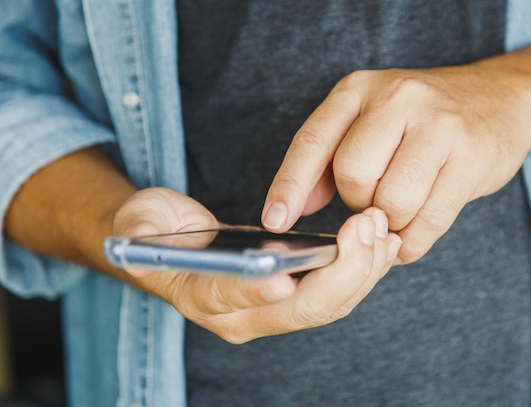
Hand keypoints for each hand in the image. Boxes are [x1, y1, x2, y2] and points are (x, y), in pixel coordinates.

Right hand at [113, 188, 400, 342]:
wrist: (169, 246)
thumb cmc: (152, 231)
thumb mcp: (138, 222)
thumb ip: (139, 229)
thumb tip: (145, 234)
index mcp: (201, 297)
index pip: (232, 299)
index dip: (258, 290)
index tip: (287, 272)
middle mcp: (240, 316)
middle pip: (301, 308)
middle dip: (341, 271)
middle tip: (366, 226)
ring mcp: (269, 311)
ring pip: (327, 306)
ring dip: (362, 270)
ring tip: (384, 231)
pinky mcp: (291, 297)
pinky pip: (335, 295)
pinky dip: (362, 272)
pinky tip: (383, 245)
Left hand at [263, 65, 530, 262]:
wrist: (500, 99)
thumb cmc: (421, 120)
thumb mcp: (367, 121)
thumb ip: (326, 162)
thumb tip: (290, 210)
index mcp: (359, 90)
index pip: (312, 140)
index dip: (289, 186)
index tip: (275, 222)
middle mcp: (398, 98)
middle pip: (353, 176)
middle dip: (358, 203)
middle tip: (374, 200)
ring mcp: (440, 125)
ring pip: (392, 203)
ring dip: (390, 223)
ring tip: (401, 208)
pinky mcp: (473, 158)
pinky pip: (429, 222)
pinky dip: (413, 241)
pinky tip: (412, 234)